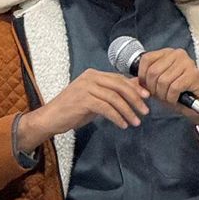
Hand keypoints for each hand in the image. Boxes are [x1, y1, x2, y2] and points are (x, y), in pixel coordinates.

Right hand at [15, 69, 149, 151]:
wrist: (51, 118)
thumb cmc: (73, 110)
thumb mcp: (95, 99)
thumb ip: (111, 93)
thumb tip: (134, 89)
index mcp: (93, 74)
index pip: (119, 78)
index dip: (135, 88)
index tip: (147, 98)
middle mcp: (90, 77)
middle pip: (119, 86)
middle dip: (135, 99)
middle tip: (145, 111)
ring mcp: (86, 87)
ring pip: (114, 98)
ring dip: (128, 111)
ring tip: (136, 122)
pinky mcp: (83, 100)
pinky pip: (106, 108)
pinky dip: (117, 117)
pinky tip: (123, 125)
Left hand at [135, 47, 198, 120]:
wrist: (198, 105)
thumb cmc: (177, 94)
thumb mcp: (157, 86)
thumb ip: (144, 81)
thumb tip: (130, 81)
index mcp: (167, 53)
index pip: (146, 59)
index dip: (142, 76)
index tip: (147, 88)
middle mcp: (178, 54)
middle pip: (153, 72)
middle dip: (153, 89)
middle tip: (160, 95)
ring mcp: (187, 63)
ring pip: (163, 81)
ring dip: (163, 95)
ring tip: (169, 98)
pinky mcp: (193, 74)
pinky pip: (174, 88)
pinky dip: (171, 98)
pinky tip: (176, 99)